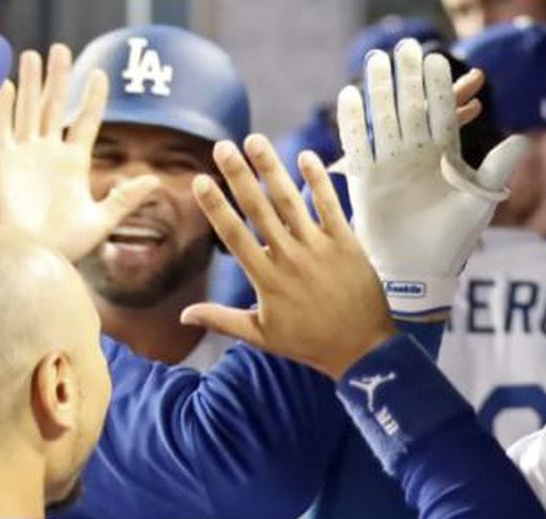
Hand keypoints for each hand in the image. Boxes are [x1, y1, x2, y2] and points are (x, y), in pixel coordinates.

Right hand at [0, 45, 159, 262]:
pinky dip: (2, 107)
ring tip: (32, 55)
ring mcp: (25, 155)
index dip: (92, 98)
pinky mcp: (3, 163)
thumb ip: (126, 198)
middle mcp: (48, 154)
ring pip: (26, 109)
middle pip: (52, 106)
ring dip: (28, 83)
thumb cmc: (68, 245)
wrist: (36, 256)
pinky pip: (1, 128)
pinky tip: (6, 85)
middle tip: (62, 48)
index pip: (85, 122)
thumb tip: (155, 180)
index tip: (101, 75)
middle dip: (57, 78)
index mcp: (74, 164)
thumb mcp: (103, 219)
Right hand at [181, 135, 394, 377]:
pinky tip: (306, 157)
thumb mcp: (263, 337)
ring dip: (272, 169)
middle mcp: (290, 259)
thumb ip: (223, 320)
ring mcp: (319, 249)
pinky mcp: (346, 244)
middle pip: (259, 210)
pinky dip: (318, 181)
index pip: (234, 237)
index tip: (200, 180)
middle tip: (222, 146)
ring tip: (255, 141)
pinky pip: (330, 206)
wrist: (362, 350)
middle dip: (239, 176)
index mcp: (267, 280)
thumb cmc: (311, 344)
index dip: (216, 208)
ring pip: (291, 202)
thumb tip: (183, 315)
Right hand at [338, 38, 527, 315]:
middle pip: (411, 107)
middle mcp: (417, 156)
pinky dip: (353, 121)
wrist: (419, 272)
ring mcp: (391, 165)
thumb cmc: (453, 242)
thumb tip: (525, 138)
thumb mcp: (480, 202)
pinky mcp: (367, 179)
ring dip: (381, 90)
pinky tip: (351, 95)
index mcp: (445, 156)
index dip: (441, 87)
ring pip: (384, 118)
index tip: (439, 61)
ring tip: (378, 61)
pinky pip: (358, 143)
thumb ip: (498, 168)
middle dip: (409, 79)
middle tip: (406, 49)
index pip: (443, 112)